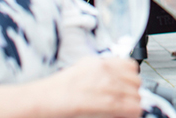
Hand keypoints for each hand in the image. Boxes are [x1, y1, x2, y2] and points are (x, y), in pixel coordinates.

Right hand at [0, 56, 141, 117]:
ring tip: (124, 111)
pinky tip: (125, 116)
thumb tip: (115, 80)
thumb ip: (100, 72)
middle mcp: (104, 71)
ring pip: (135, 95)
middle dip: (133, 93)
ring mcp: (104, 85)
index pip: (131, 66)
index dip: (131, 79)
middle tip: (125, 103)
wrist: (39, 100)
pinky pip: (129, 107)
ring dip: (132, 105)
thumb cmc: (55, 90)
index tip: (128, 88)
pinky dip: (131, 113)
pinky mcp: (103, 101)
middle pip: (135, 81)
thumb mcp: (80, 71)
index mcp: (99, 62)